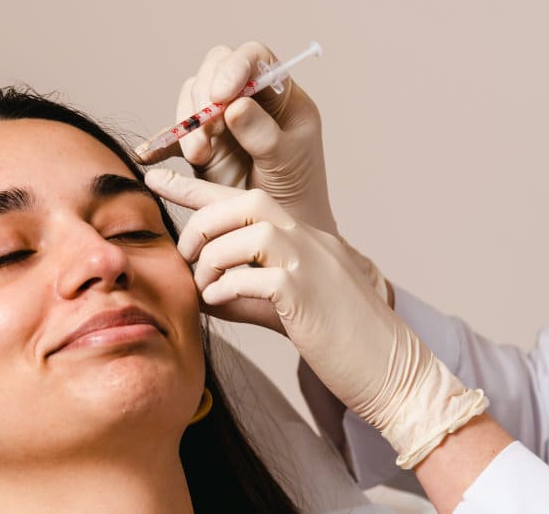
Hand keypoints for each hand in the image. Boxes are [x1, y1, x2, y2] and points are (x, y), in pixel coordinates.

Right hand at [136, 41, 336, 235]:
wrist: (275, 232)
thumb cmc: (296, 194)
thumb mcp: (288, 162)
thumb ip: (263, 133)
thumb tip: (234, 104)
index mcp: (280, 95)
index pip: (254, 58)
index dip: (234, 68)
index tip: (221, 94)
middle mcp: (249, 100)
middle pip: (215, 70)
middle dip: (204, 98)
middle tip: (206, 132)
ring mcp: (222, 121)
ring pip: (192, 98)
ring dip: (187, 123)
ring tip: (198, 157)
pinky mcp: (201, 145)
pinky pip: (173, 135)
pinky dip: (159, 144)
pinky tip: (147, 158)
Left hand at [146, 168, 488, 469]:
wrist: (393, 371)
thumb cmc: (341, 341)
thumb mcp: (287, 306)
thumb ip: (246, 291)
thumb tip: (202, 291)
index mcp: (302, 237)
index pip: (242, 198)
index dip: (194, 186)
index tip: (155, 176)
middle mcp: (307, 239)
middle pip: (243, 201)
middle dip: (201, 224)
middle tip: (186, 256)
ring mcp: (310, 262)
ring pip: (245, 235)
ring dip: (211, 262)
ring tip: (204, 289)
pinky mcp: (307, 293)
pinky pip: (253, 276)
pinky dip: (225, 287)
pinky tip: (218, 302)